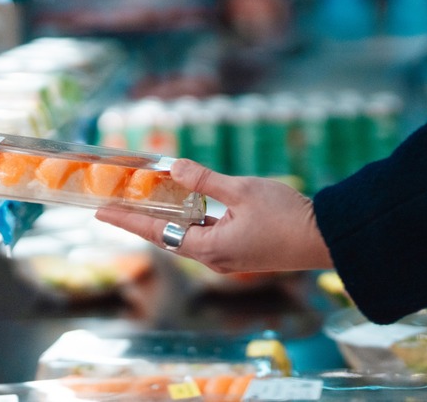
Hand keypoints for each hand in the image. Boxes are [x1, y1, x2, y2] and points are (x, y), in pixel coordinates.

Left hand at [95, 159, 332, 272]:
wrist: (326, 238)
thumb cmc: (287, 216)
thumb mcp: (243, 190)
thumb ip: (206, 180)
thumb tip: (174, 166)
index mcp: (210, 247)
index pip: (156, 232)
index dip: (127, 219)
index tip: (100, 212)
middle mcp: (214, 259)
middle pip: (167, 237)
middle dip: (143, 218)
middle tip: (119, 202)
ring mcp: (228, 259)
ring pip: (188, 237)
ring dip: (168, 219)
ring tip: (149, 201)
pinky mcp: (242, 253)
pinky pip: (207, 237)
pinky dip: (192, 222)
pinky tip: (191, 208)